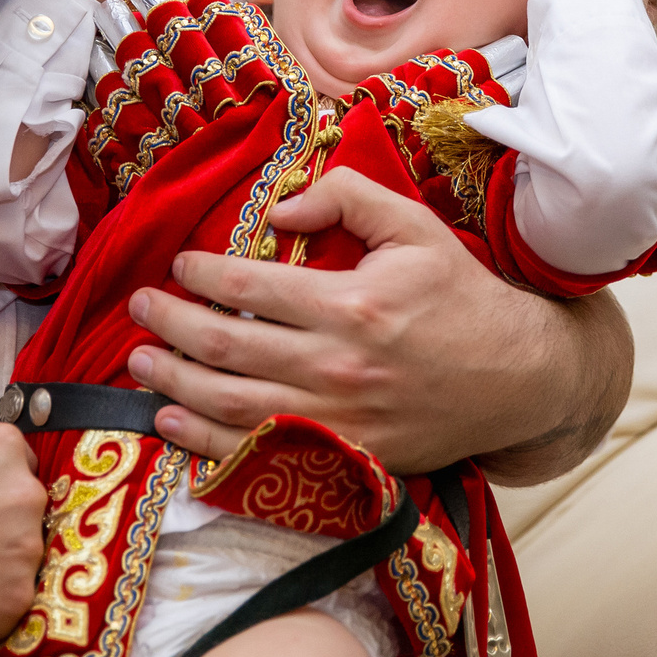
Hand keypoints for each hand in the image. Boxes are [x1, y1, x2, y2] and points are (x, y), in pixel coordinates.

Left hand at [123, 168, 633, 479]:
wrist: (517, 379)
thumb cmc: (461, 298)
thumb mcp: (414, 227)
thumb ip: (348, 197)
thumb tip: (280, 206)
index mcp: (352, 304)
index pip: (249, 285)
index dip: (199, 275)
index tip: (179, 266)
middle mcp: (338, 366)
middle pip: (226, 347)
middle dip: (168, 326)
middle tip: (140, 309)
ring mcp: (338, 421)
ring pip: (229, 406)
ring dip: (172, 385)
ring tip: (139, 364)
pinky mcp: (343, 459)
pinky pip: (257, 456)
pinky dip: (205, 442)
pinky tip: (173, 424)